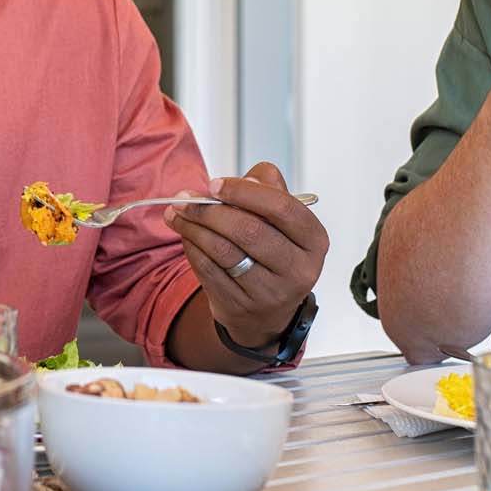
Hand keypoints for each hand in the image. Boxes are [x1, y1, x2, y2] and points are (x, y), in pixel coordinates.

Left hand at [166, 162, 327, 349]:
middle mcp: (298, 269)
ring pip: (224, 251)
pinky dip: (192, 248)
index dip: (244, 192)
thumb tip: (246, 179)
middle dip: (210, 210)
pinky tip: (185, 235)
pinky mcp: (242, 306)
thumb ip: (268, 190)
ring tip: (177, 213)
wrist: (265, 311)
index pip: (281, 207)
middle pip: (249, 230)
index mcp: (314, 240)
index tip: (215, 184)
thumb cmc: (272, 252)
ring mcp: (270, 292)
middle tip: (185, 199)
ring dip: (194, 227)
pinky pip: (209, 270)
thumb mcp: (281, 221)